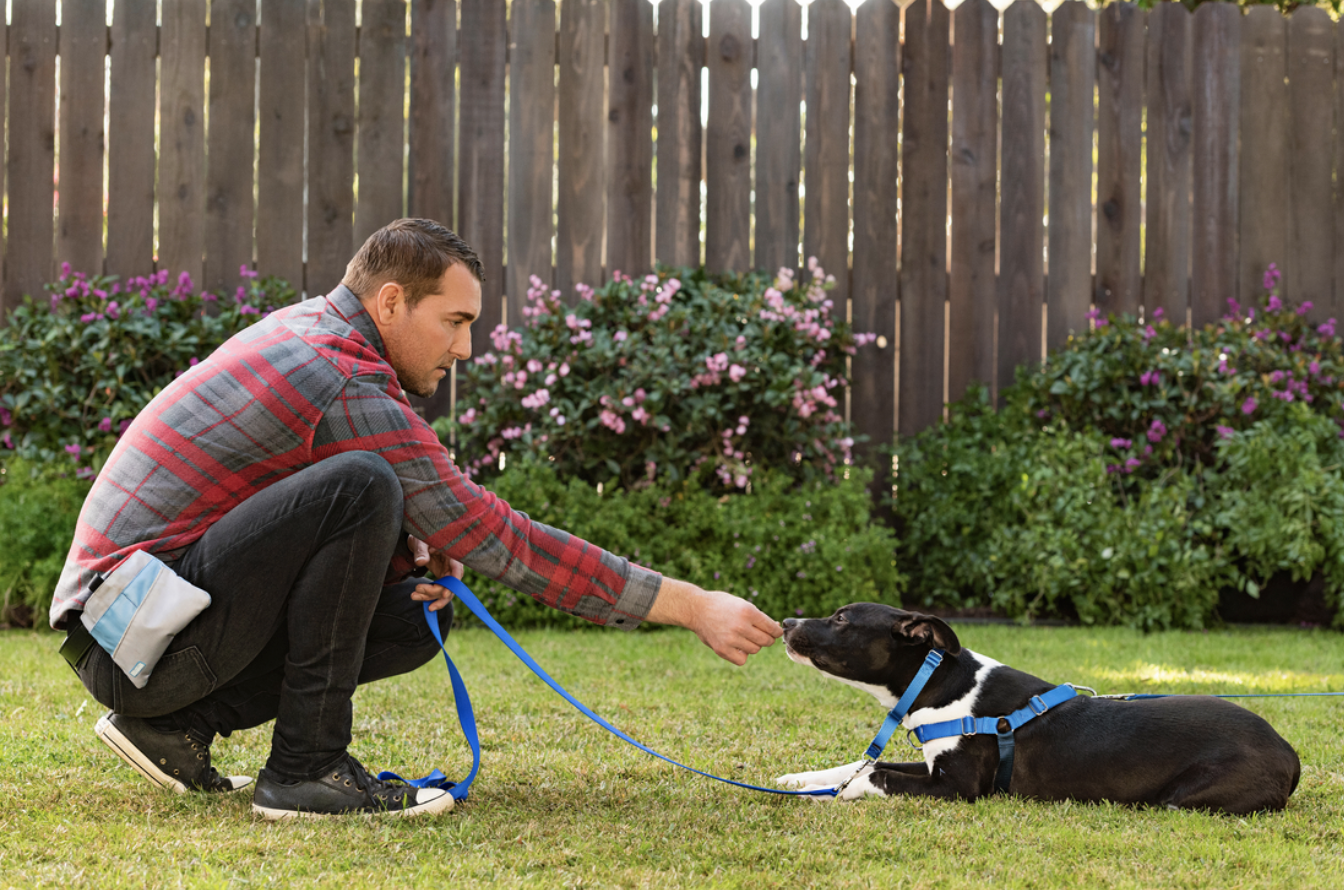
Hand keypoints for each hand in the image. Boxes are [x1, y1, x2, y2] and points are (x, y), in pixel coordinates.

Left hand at [408, 535, 463, 611]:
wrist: (417, 541)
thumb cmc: (421, 538)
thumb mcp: (420, 542)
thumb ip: (421, 551)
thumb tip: (421, 561)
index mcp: (451, 554)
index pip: (457, 569)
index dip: (453, 583)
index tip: (445, 593)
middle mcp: (452, 565)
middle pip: (450, 584)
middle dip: (435, 591)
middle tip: (418, 588)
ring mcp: (447, 572)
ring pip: (443, 590)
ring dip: (430, 596)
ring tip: (413, 595)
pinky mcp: (441, 577)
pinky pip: (437, 590)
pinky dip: (428, 596)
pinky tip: (417, 596)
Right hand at [646, 578, 782, 665]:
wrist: (696, 609)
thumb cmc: (722, 605)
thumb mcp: (742, 604)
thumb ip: (759, 617)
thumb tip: (776, 629)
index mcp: (748, 612)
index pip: (772, 629)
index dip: (776, 631)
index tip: (775, 632)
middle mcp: (741, 626)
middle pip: (766, 641)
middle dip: (767, 638)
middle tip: (760, 635)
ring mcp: (731, 639)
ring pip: (755, 650)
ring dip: (753, 645)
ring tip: (743, 636)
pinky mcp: (722, 650)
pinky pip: (742, 659)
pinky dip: (742, 655)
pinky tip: (737, 646)